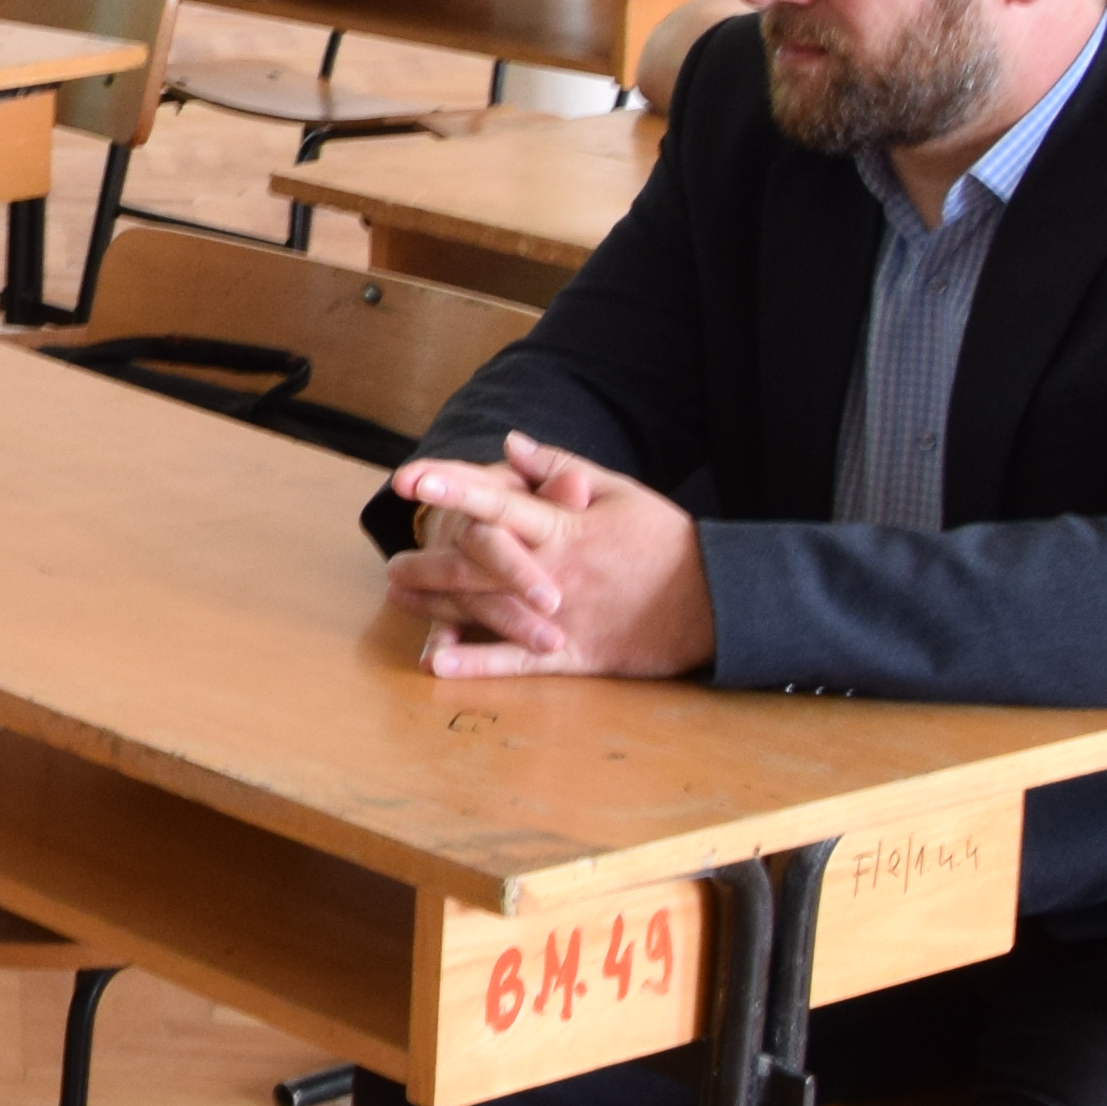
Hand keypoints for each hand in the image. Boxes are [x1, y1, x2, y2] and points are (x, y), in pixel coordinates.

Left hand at [379, 435, 714, 679]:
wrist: (714, 602)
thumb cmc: (664, 540)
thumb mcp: (618, 491)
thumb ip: (560, 468)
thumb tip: (510, 444)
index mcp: (565, 527)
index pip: (496, 501)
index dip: (450, 487)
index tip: (410, 477)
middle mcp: (554, 572)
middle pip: (477, 562)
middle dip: (429, 558)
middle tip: (392, 558)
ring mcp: (560, 615)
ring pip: (486, 608)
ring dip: (437, 602)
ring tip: (398, 594)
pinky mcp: (572, 653)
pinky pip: (515, 660)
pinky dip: (474, 661)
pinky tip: (437, 659)